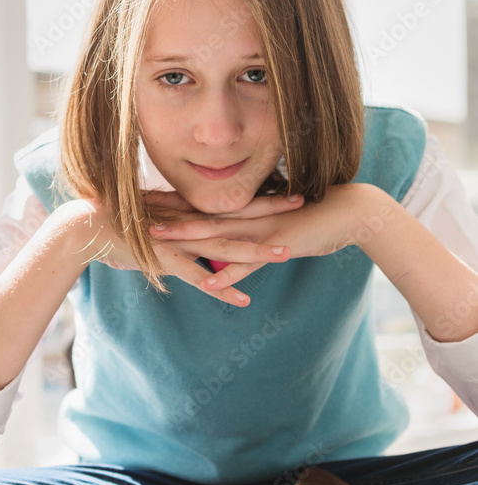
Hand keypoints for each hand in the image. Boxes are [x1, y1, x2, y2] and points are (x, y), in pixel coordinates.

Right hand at [61, 191, 303, 306]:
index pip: (230, 202)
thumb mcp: (151, 223)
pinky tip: (243, 300)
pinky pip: (199, 277)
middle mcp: (188, 221)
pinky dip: (222, 290)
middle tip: (305, 204)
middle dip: (272, 212)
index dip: (259, 196)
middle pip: (237, 216)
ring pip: (225, 246)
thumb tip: (185, 237)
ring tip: (286, 255)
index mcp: (187, 210)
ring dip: (256, 252)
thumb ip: (172, 230)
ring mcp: (179, 241)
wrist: (85, 228)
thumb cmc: (115, 224)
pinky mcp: (166, 260)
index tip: (286, 189)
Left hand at [149, 184, 361, 294]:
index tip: (140, 200)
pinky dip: (226, 274)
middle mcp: (247, 216)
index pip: (200, 205)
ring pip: (216, 235)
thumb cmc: (313, 219)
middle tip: (134, 213)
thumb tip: (230, 248)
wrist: (350, 213)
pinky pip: (247, 263)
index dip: (170, 204)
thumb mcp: (274, 226)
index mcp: (244, 209)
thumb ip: (250, 236)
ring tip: (157, 241)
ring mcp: (260, 229)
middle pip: (199, 215)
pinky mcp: (276, 245)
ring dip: (186, 238)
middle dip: (166, 215)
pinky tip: (206, 284)